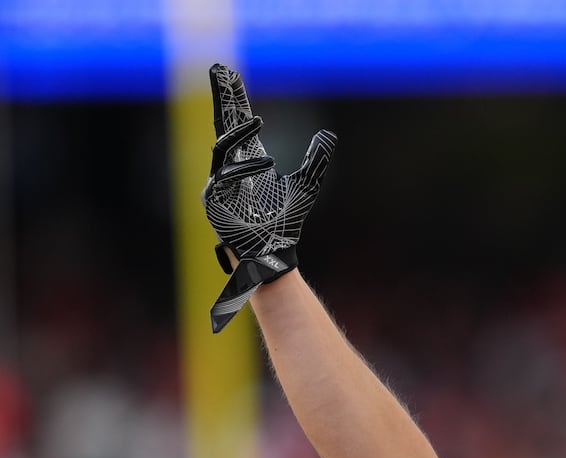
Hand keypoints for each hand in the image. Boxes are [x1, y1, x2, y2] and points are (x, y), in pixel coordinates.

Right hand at [203, 64, 336, 332]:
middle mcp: (228, 165)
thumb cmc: (286, 224)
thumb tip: (328, 135)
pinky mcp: (213, 199)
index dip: (233, 97)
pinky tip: (267, 163)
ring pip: (222, 145)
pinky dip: (245, 167)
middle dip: (221, 97)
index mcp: (247, 158)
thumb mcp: (307, 185)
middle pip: (223, 123)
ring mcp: (217, 181)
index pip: (237, 121)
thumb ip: (316, 160)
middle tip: (219, 70)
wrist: (274, 255)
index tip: (228, 73)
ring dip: (238, 131)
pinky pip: (225, 175)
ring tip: (257, 119)